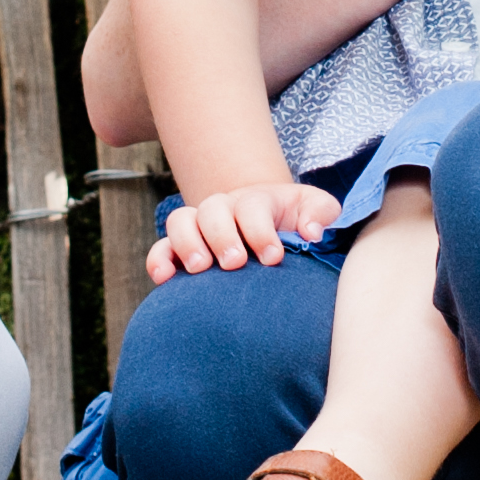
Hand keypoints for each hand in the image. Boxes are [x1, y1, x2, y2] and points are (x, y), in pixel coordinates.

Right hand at [147, 180, 340, 280]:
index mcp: (257, 200)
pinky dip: (158, 261)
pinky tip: (165, 279)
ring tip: (200, 268)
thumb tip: (312, 232)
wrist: (272, 227)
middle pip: (212, 210)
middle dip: (222, 236)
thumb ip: (321, 212)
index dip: (260, 231)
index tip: (274, 257)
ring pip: (180, 221)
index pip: (252, 207)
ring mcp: (200, 227)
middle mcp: (224, 208)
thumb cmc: (296, 222)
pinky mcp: (181, 249)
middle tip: (235, 262)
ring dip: (187, 244)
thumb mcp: (315, 210)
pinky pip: (161, 248)